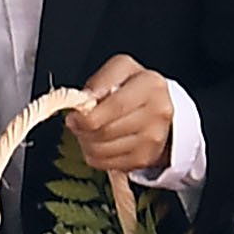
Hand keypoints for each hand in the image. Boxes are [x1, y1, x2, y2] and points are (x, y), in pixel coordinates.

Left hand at [67, 53, 180, 178]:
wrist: (158, 108)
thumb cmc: (134, 87)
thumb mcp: (121, 69)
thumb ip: (102, 79)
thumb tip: (86, 99)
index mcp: (151, 86)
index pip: (115, 107)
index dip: (88, 116)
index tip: (74, 116)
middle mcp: (157, 113)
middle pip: (106, 131)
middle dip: (83, 129)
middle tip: (77, 123)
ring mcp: (152, 139)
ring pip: (102, 150)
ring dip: (86, 142)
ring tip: (89, 131)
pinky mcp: (144, 158)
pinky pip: (105, 163)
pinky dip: (95, 155)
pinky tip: (99, 143)